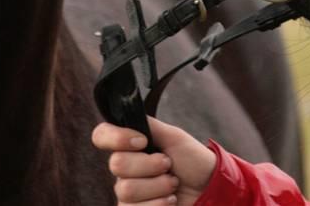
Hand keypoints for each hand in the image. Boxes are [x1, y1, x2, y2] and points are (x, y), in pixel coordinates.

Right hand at [92, 116, 216, 205]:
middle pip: (117, 164)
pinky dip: (158, 205)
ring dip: (157, 187)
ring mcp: (128, 194)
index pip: (101, 136)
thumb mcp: (172, 136)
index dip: (117, 138)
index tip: (142, 141)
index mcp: (130, 146)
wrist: (208, 188)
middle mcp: (124, 169)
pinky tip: (169, 201)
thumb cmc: (192, 160)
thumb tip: (127, 114)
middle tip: (168, 165)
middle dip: (150, 165)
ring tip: (173, 184)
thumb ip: (148, 126)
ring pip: (126, 191)